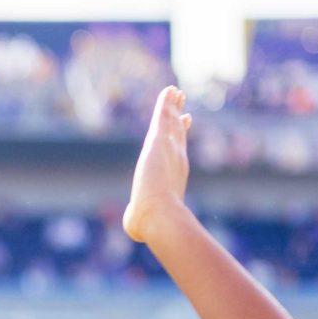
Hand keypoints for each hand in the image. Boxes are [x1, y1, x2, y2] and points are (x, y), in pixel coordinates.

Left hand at [122, 85, 193, 246]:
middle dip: (179, 116)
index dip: (181, 134)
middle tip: (181, 101)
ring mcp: (169, 148)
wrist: (158, 214)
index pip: (177, 149)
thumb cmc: (150, 222)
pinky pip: (163, 115)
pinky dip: (166, 103)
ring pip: (171, 121)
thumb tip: (132, 227)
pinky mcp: (158, 140)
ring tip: (175, 92)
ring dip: (173, 106)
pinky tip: (169, 91)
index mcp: (173, 173)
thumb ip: (137, 219)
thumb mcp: (141, 219)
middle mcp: (175, 158)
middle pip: (177, 131)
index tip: (185, 122)